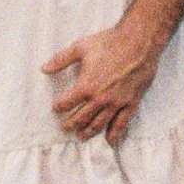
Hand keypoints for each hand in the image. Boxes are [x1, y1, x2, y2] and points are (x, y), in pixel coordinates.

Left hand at [44, 14, 166, 141]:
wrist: (139, 43)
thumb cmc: (110, 42)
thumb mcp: (81, 47)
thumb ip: (60, 60)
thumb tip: (44, 68)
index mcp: (86, 86)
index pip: (67, 103)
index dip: (59, 106)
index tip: (56, 108)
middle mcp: (100, 99)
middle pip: (81, 117)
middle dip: (71, 124)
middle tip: (66, 128)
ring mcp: (116, 103)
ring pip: (99, 123)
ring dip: (89, 131)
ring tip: (82, 136)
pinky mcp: (131, 103)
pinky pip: (122, 123)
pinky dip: (115, 133)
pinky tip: (110, 140)